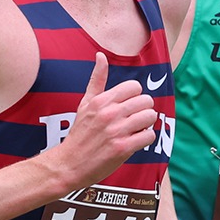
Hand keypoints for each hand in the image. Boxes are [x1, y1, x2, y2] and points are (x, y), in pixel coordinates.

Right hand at [55, 53, 158, 186]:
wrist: (69, 164)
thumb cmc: (79, 134)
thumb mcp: (85, 104)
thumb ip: (97, 80)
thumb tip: (101, 55)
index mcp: (101, 100)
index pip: (135, 87)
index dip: (135, 97)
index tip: (128, 108)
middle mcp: (109, 113)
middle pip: (146, 101)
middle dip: (143, 111)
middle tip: (133, 120)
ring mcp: (116, 130)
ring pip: (150, 117)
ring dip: (146, 125)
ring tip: (135, 131)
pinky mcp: (123, 148)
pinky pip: (149, 136)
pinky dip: (145, 140)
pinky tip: (134, 142)